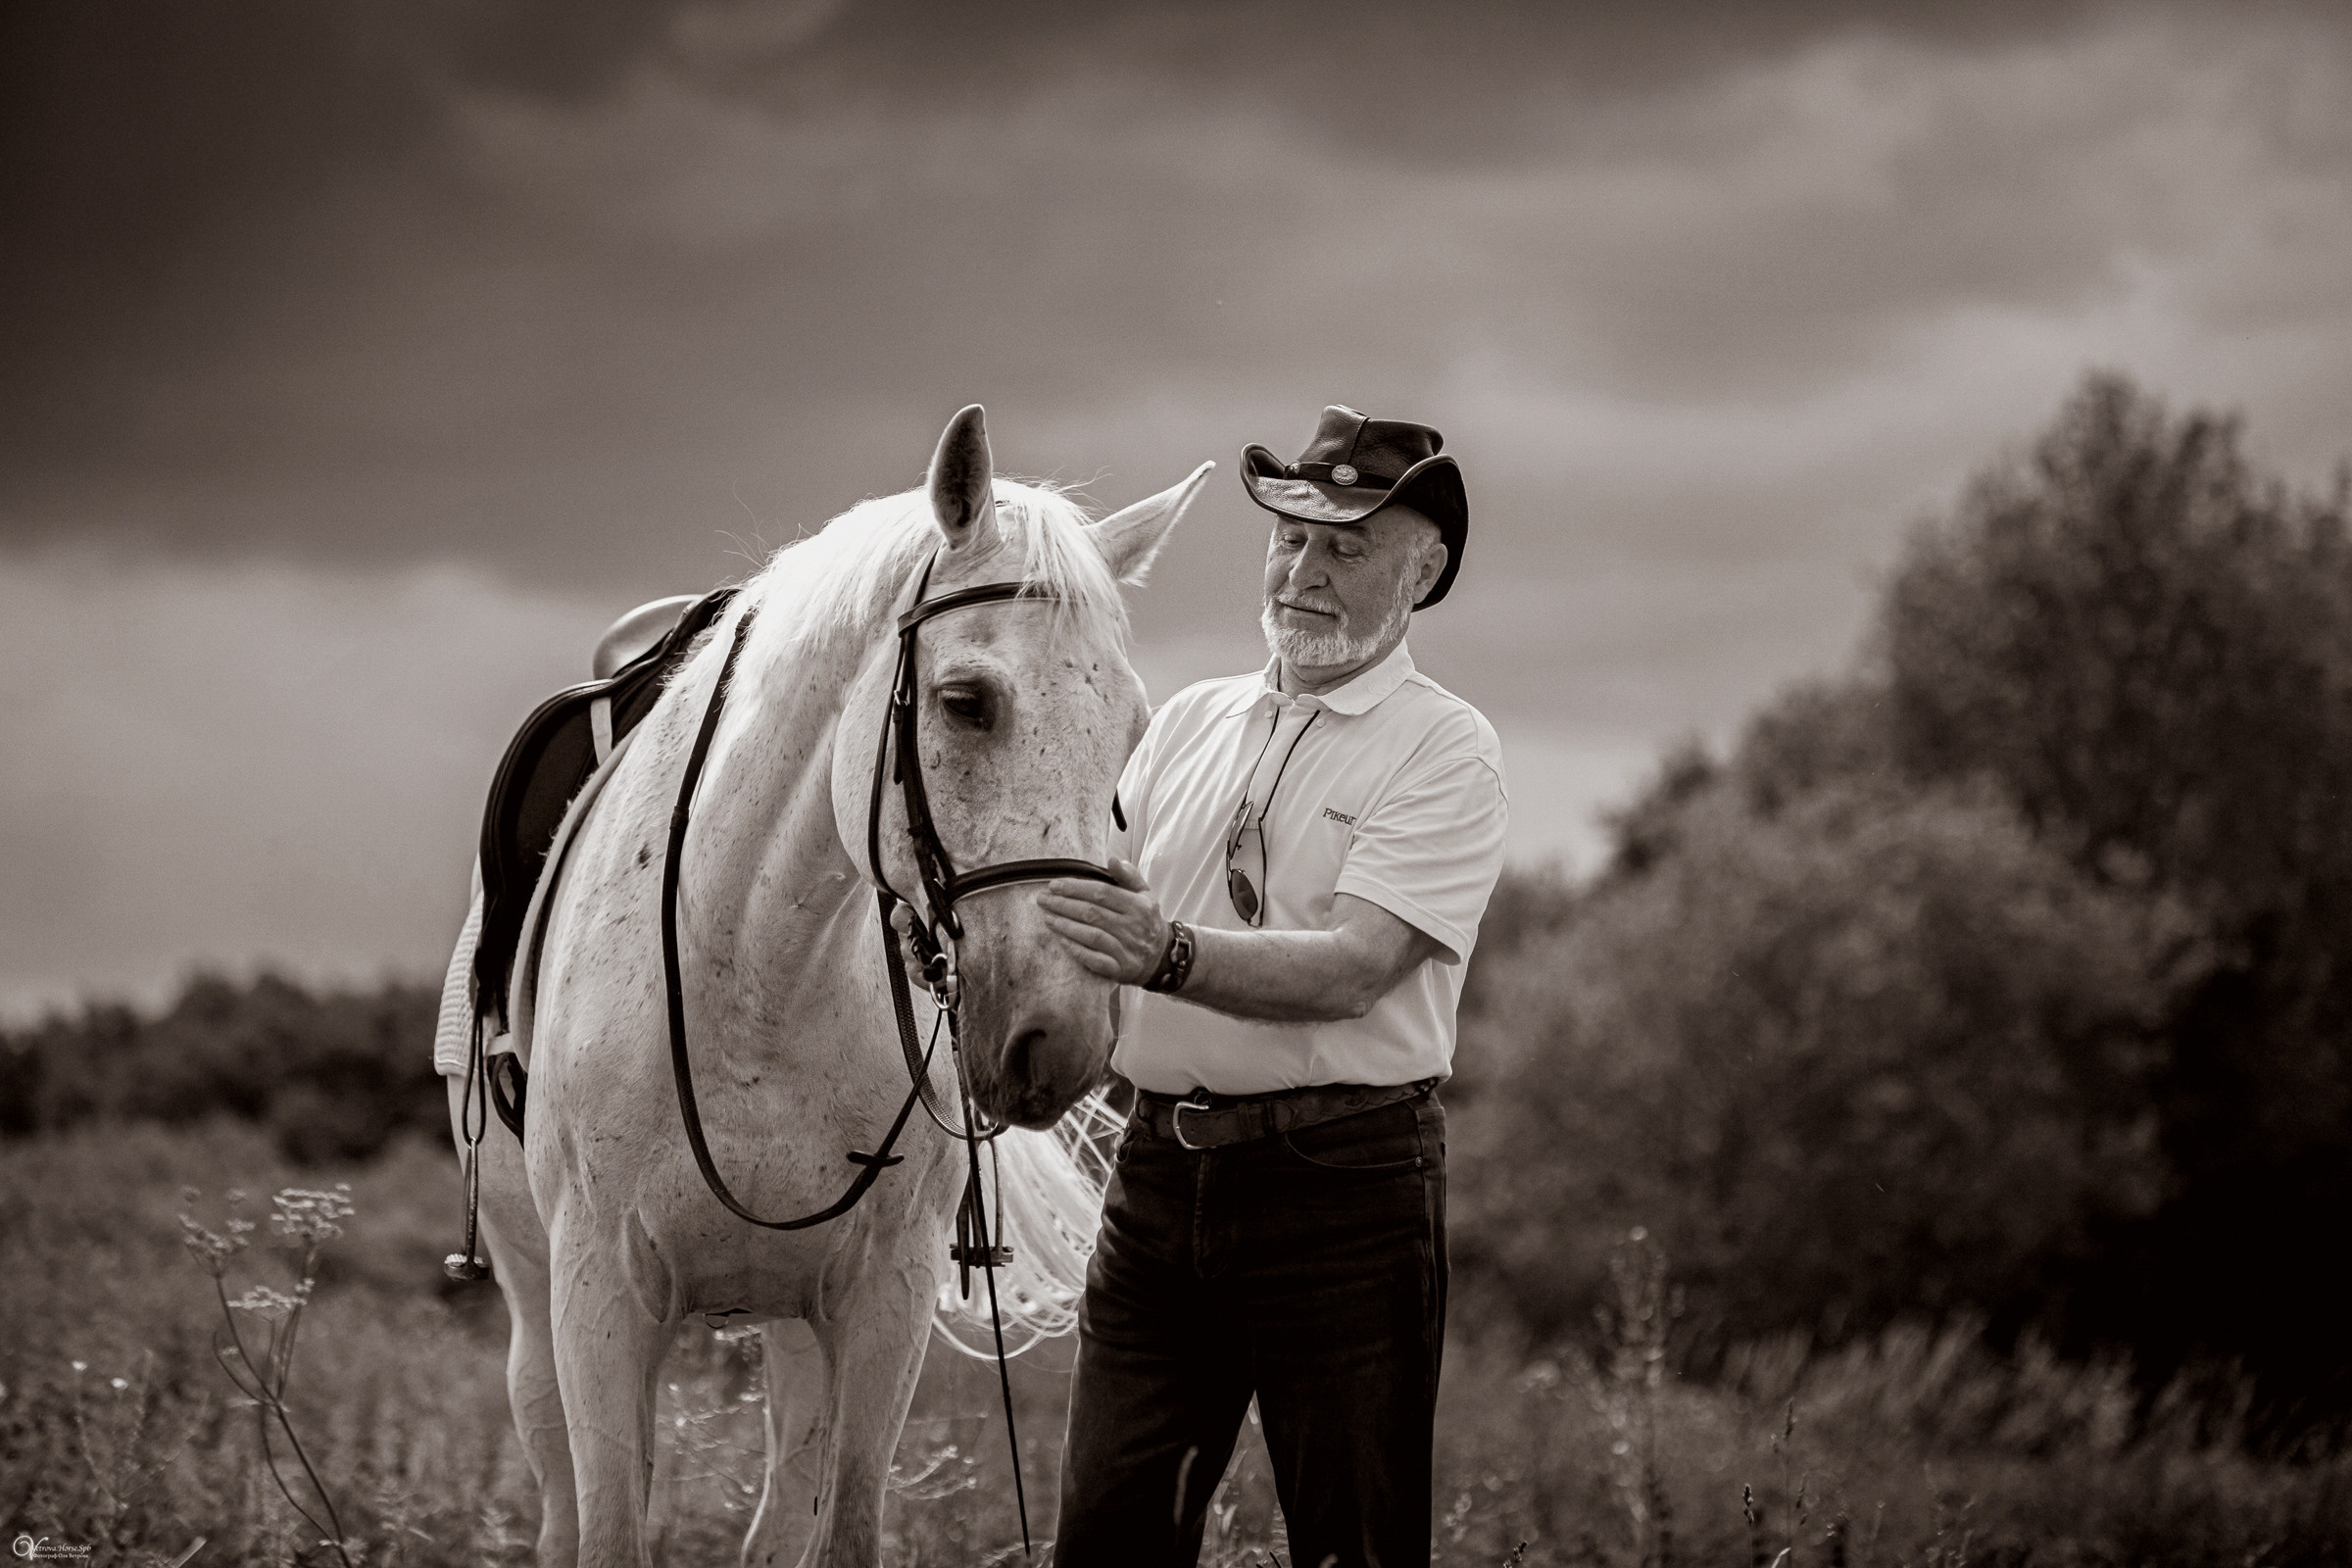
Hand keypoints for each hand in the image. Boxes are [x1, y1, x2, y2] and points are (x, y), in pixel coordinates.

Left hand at [1039, 857, 1168, 983]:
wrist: (1161, 957)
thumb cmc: (1146, 921)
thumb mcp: (1145, 895)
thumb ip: (1129, 876)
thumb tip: (1113, 860)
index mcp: (1138, 906)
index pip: (1102, 893)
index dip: (1076, 888)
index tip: (1054, 885)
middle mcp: (1133, 928)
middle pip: (1093, 913)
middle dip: (1064, 905)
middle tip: (1043, 900)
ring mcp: (1127, 950)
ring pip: (1091, 936)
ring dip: (1066, 926)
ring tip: (1047, 918)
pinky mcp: (1121, 970)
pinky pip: (1095, 960)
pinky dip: (1076, 950)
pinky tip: (1061, 940)